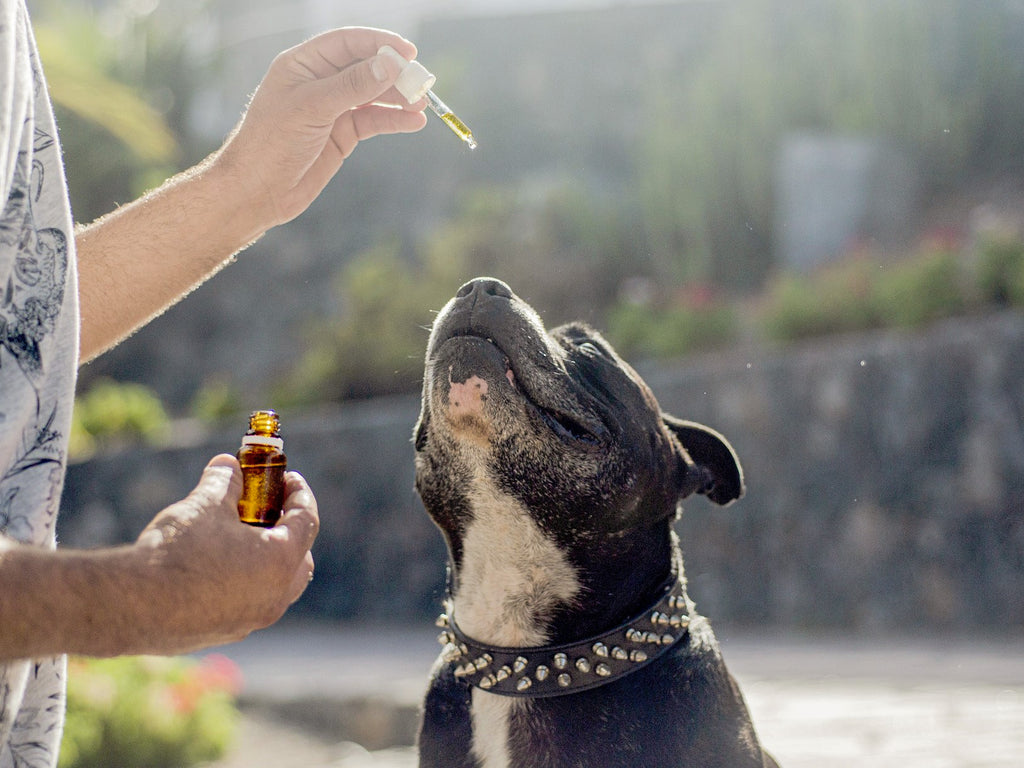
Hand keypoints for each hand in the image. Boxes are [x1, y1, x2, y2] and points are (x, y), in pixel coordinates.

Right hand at [130, 454, 318, 653]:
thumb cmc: (176, 552)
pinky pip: (248, 604)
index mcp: (280, 561)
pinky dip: (245, 583)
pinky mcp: (226, 633)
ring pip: (276, 586)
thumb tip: (229, 464)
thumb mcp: (205, 504)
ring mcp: (251, 620)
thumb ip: (225, 481)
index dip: (299, 494)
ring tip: (240, 536)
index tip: (287, 478)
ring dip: (267, 559)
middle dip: (289, 530)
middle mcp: (275, 596)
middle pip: (300, 559)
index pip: (307, 521)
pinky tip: (216, 566)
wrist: (130, 606)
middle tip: (268, 507)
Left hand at [214, 26, 428, 228]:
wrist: (258, 191)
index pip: (347, 43)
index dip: (378, 43)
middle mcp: (319, 82)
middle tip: (422, 81)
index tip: (408, 52)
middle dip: (394, 73)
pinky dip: (394, 120)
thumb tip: (389, 65)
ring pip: (373, 95)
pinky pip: (374, 121)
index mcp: (303, 64)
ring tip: (421, 103)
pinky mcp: (342, 135)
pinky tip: (413, 122)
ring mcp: (332, 109)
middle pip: (365, 67)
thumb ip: (352, 85)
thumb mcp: (312, 108)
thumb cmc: (272, 142)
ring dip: (398, 97)